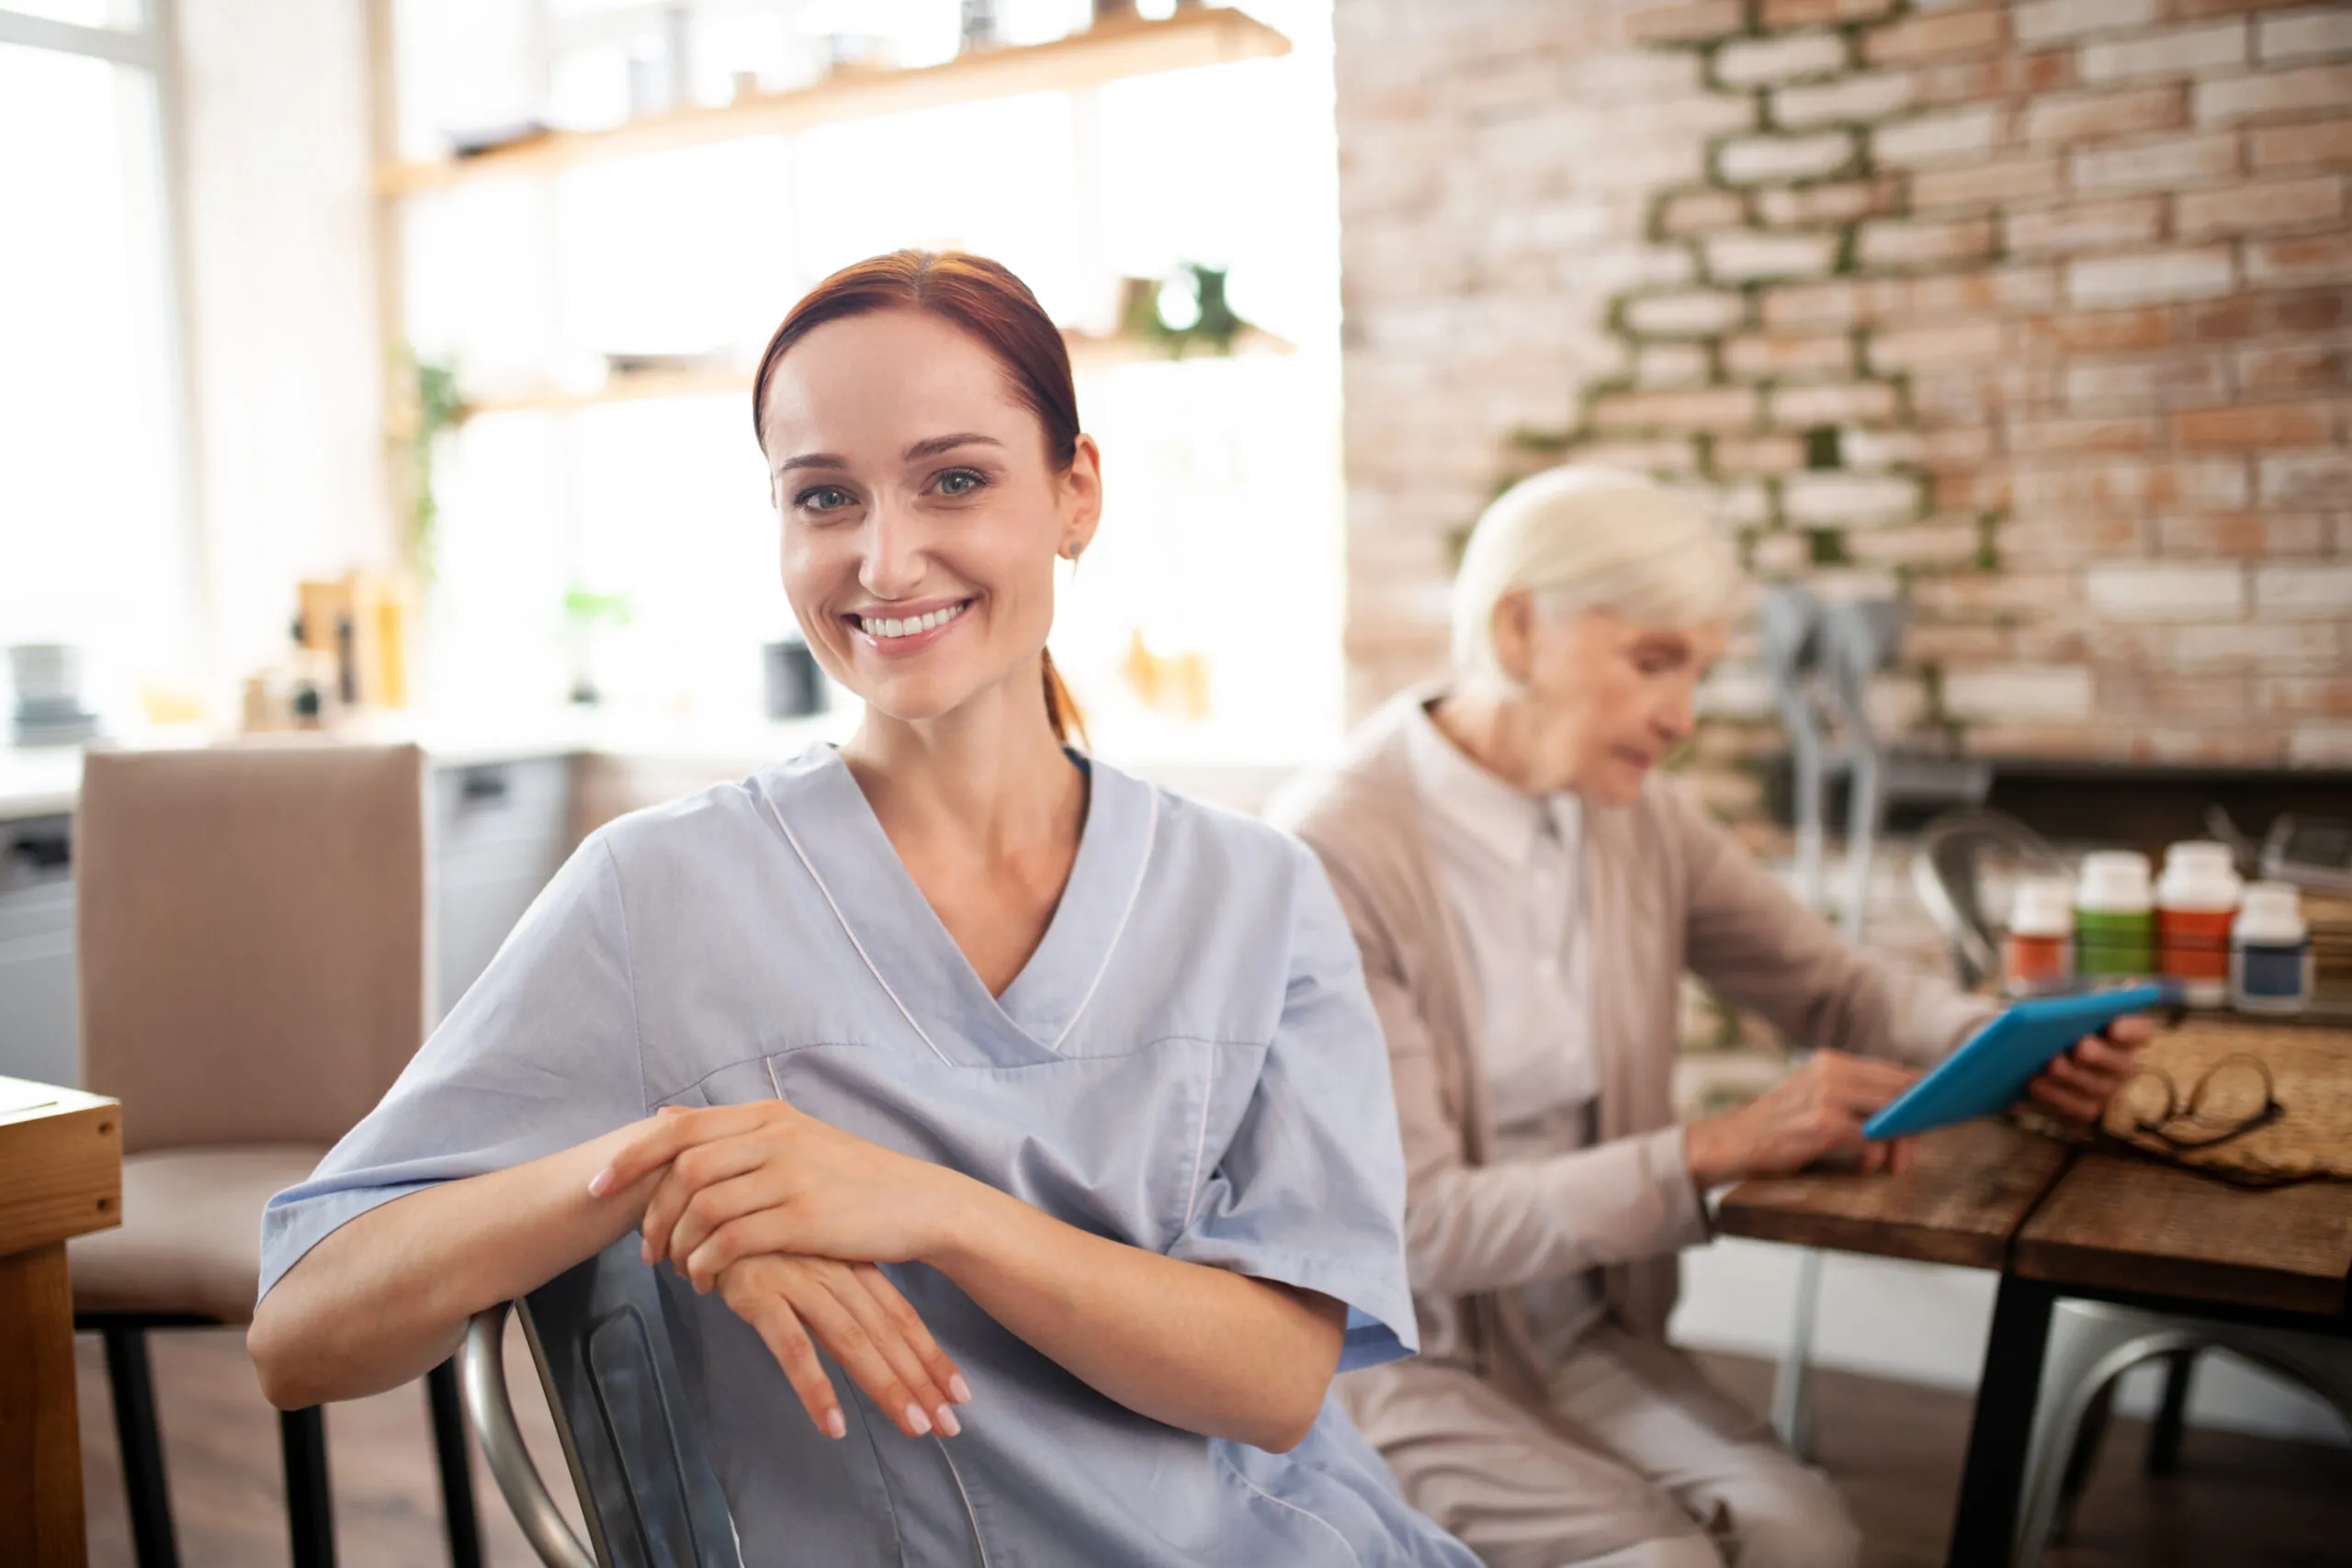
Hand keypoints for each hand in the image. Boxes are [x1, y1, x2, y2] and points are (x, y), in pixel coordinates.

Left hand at [589, 1100, 956, 1288]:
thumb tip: (666, 1118)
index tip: (598, 1189)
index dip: (631, 1159)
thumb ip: (732, 1132)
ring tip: (681, 1270)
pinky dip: (708, 1264)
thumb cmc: (852, 1179)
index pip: (679, 1129)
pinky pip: (732, 1240)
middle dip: (651, 1213)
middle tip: (645, 1252)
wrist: (918, 1203)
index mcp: (768, 1116)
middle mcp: (775, 1137)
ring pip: (702, 1206)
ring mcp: (791, 1174)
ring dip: (679, 1244)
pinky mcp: (805, 1216)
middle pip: (683, 1168)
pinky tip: (710, 1281)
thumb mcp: (794, 1139)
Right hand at [715, 1253, 969, 1441]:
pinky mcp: (760, 1293)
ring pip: (853, 1341)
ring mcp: (799, 1280)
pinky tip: (833, 1423)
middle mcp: (835, 1271)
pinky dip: (816, 1387)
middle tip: (949, 1424)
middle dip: (921, 1381)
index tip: (958, 1393)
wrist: (703, 1201)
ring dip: (886, 1386)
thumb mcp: (811, 1259)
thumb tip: (875, 1342)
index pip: (901, 1316)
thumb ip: (842, 1296)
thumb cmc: (759, 1238)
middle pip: (888, 1333)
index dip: (930, 1355)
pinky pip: (793, 1348)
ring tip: (913, 1426)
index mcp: (852, 1264)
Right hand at [1685, 1050, 1922, 1186]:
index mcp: (1832, 1061)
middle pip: (1900, 1091)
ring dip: (1901, 1142)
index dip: (1921, 1095)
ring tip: (1896, 1164)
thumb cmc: (1778, 1129)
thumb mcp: (1814, 1099)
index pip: (1894, 1072)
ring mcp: (1828, 1095)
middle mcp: (1832, 1071)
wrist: (1731, 1142)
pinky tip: (1866, 1168)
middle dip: (1916, 1122)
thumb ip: (1852, 1097)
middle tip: (1913, 1151)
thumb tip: (1905, 1112)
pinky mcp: (1824, 1123)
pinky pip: (1872, 1139)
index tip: (1938, 1114)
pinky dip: (1877, 1157)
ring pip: (1891, 1112)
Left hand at [2024, 1014, 2152, 1123]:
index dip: (2131, 1030)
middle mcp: (2121, 1066)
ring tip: (2050, 1065)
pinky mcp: (2081, 1109)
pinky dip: (2053, 1096)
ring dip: (2073, 1076)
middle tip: (2080, 1047)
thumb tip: (2062, 1002)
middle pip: (2120, 1064)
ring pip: (2097, 1089)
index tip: (2115, 1026)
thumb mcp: (2052, 1006)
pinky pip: (2074, 1109)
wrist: (2027, 1050)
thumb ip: (2062, 1003)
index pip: (2141, 1032)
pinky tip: (2033, 1084)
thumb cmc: (2047, 1021)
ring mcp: (2104, 1091)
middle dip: (2100, 1055)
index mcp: (2123, 1034)